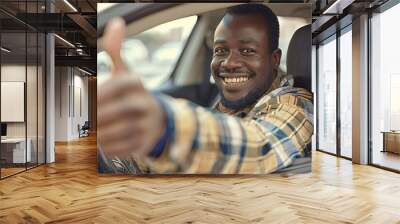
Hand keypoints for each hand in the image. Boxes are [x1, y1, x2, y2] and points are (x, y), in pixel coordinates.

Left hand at [98, 17, 165, 157]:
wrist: (158, 119)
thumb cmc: (133, 94)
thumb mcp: (126, 73)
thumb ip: (116, 50)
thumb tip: (117, 22)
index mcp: (139, 86)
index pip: (121, 85)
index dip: (102, 92)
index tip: (88, 100)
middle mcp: (147, 105)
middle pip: (122, 110)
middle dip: (101, 116)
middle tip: (86, 121)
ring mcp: (148, 126)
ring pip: (124, 130)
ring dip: (103, 134)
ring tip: (91, 134)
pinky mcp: (146, 143)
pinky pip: (128, 147)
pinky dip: (111, 148)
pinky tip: (101, 145)